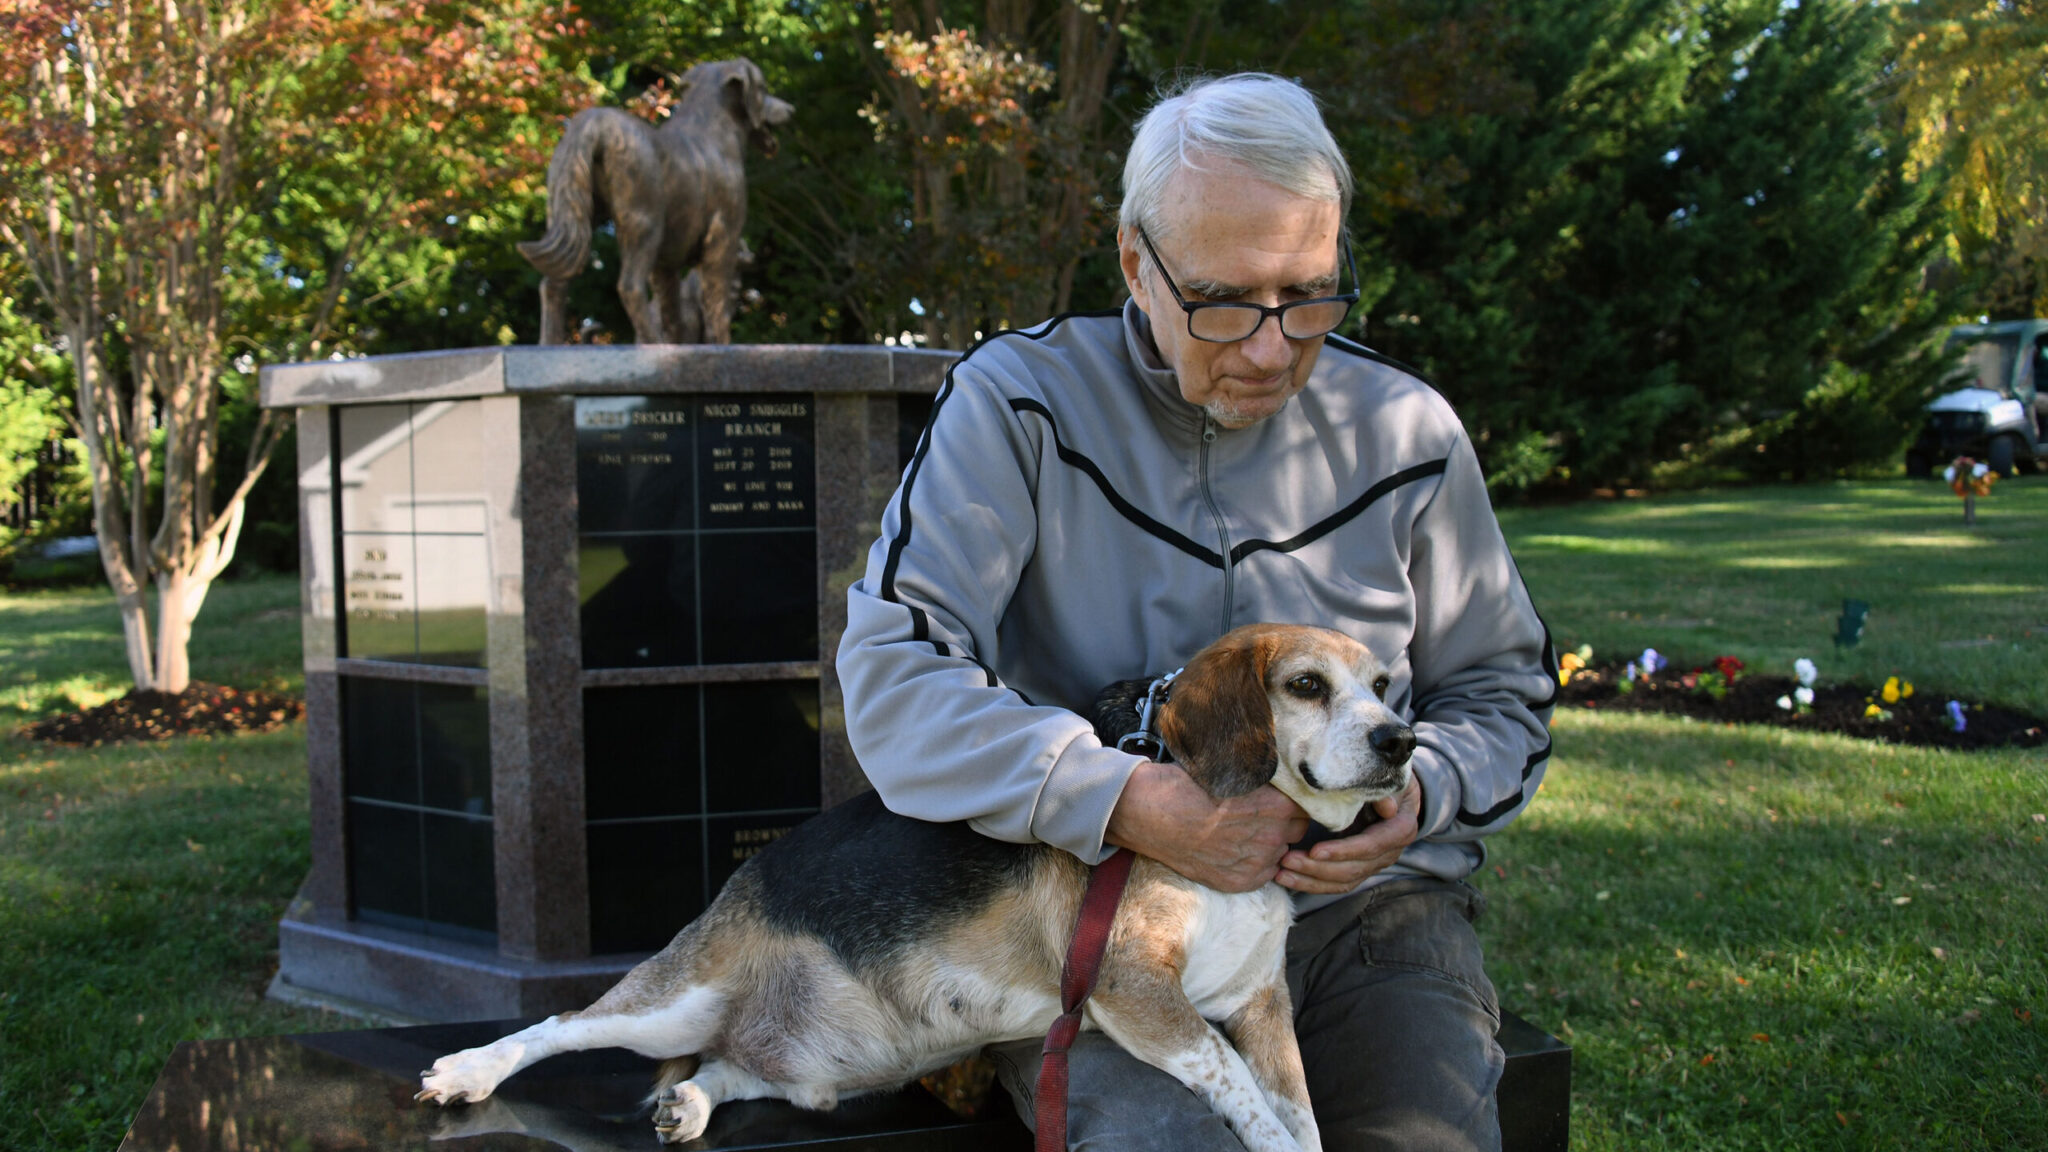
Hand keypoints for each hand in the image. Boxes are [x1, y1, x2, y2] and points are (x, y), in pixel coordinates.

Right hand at [1106, 761, 1310, 892]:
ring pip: (1279, 853)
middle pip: (1296, 831)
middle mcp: (1271, 837)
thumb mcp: (1234, 774)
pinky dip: (1254, 864)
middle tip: (1262, 816)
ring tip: (1241, 833)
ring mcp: (1255, 863)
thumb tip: (1281, 784)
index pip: (1306, 807)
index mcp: (1275, 806)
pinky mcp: (1239, 882)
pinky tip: (1233, 851)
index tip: (1283, 801)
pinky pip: (1263, 874)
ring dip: (1268, 844)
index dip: (1294, 803)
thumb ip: (1264, 785)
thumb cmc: (1188, 786)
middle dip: (1284, 823)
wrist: (1153, 813)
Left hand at [1275, 776, 1422, 895]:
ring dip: (1311, 880)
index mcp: (1400, 829)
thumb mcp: (1387, 779)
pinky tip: (1288, 878)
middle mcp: (1390, 852)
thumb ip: (1384, 791)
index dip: (1344, 851)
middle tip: (1287, 860)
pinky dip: (1312, 883)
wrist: (1393, 792)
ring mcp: (1375, 863)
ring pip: (1343, 881)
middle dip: (1319, 868)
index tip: (1315, 851)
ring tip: (1282, 874)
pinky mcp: (1360, 869)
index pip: (1371, 845)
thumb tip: (1388, 806)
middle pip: (1354, 868)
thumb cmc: (1385, 780)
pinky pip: (1336, 883)